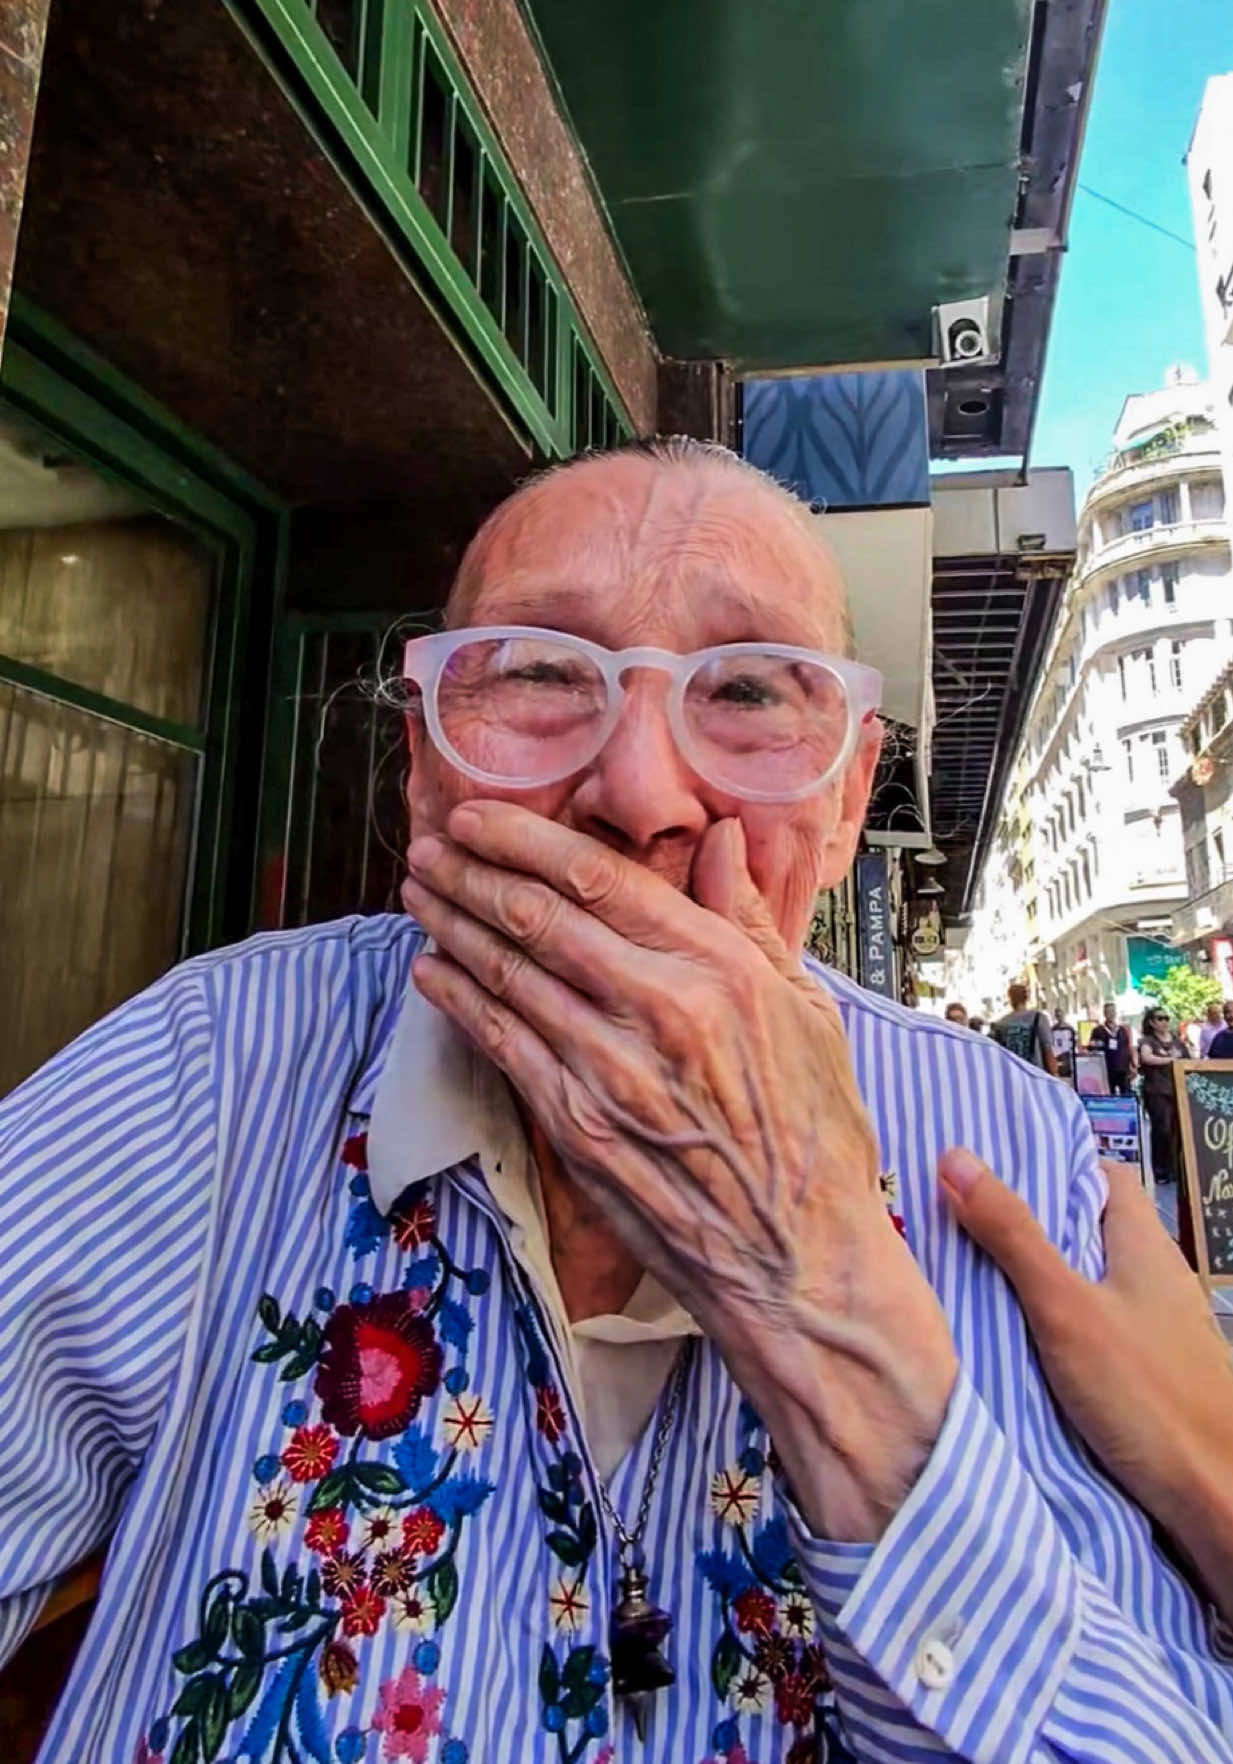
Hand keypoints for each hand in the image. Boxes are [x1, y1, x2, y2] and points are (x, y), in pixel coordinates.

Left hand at [403, 802, 957, 1540]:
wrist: (800, 1261)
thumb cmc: (815, 1137)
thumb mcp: (808, 1011)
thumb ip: (751, 920)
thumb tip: (722, 838)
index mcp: (719, 969)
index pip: (601, 879)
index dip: (526, 839)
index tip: (479, 815)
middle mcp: (659, 1010)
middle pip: (538, 917)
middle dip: (472, 872)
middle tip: (430, 845)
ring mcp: (610, 1073)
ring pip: (509, 975)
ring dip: (452, 926)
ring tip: (419, 893)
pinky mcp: (577, 1130)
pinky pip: (502, 1045)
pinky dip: (459, 1001)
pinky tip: (431, 972)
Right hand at [941, 1149, 1232, 1621]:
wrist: (1217, 1499)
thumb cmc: (1148, 1395)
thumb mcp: (1066, 1308)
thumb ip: (1012, 1236)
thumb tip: (956, 1156)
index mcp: (1143, 1242)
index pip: (1099, 1174)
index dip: (1045, 1165)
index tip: (983, 1168)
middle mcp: (1152, 1275)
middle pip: (1085, 1228)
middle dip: (1024, 1222)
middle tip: (951, 1218)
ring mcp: (1152, 1327)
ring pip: (1084, 1280)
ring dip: (1032, 1277)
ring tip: (962, 1272)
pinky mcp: (1144, 1374)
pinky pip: (1088, 1327)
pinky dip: (1049, 1324)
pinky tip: (1007, 1339)